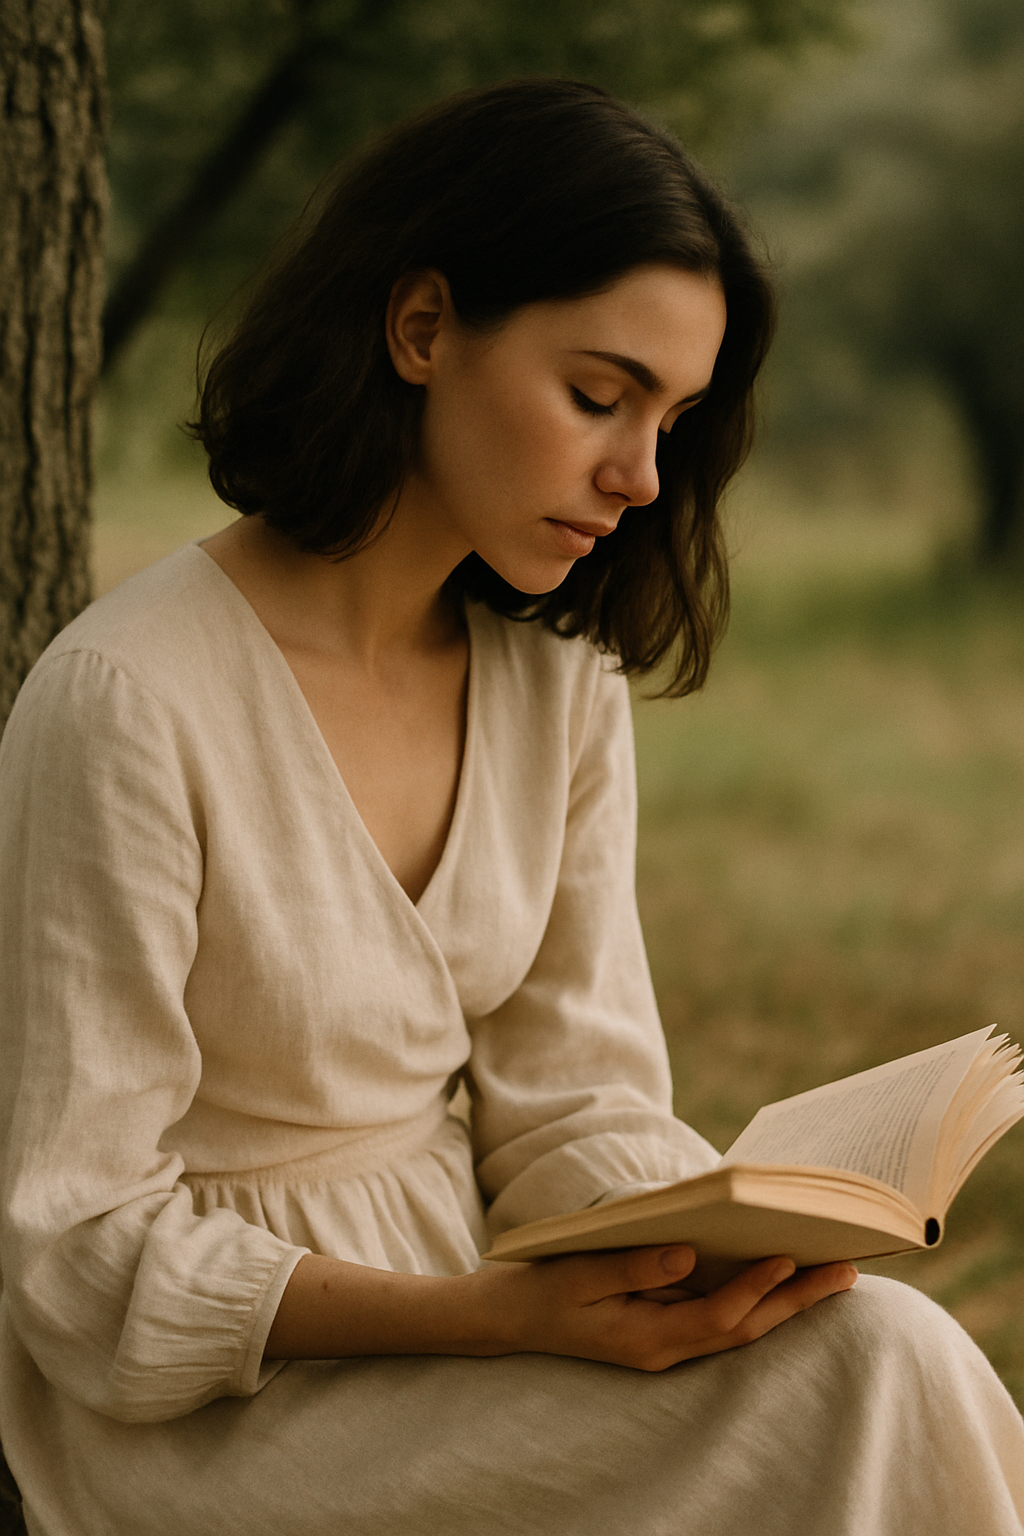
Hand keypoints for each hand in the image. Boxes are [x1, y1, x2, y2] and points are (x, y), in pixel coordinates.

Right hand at [465, 1246, 857, 1370]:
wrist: (506, 1318)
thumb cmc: (541, 1289)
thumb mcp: (580, 1274)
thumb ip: (633, 1267)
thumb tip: (687, 1255)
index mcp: (647, 1339)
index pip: (718, 1317)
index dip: (756, 1288)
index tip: (789, 1256)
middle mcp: (666, 1349)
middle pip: (745, 1329)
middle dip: (798, 1300)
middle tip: (849, 1269)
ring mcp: (667, 1343)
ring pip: (740, 1327)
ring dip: (787, 1301)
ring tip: (834, 1272)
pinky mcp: (664, 1328)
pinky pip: (723, 1319)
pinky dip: (757, 1299)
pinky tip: (782, 1277)